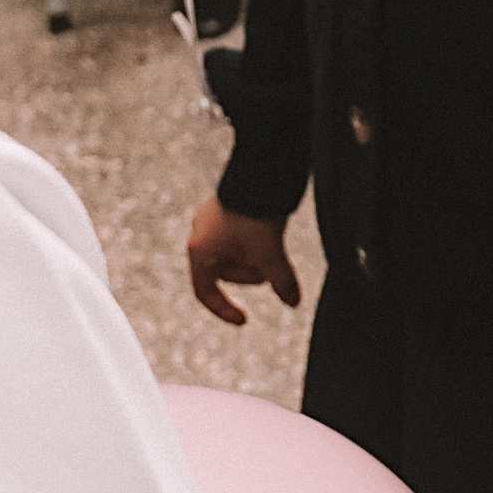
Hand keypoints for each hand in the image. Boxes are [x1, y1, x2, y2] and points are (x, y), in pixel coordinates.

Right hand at [187, 196, 300, 324]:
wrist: (259, 172)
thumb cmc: (256, 216)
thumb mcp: (271, 254)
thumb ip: (282, 282)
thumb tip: (293, 303)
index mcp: (200, 252)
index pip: (205, 293)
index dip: (224, 310)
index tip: (244, 320)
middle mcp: (199, 235)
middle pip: (222, 272)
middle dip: (248, 276)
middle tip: (270, 273)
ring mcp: (209, 218)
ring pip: (229, 252)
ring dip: (250, 259)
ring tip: (271, 251)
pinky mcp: (223, 205)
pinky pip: (234, 234)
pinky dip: (251, 242)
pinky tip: (269, 235)